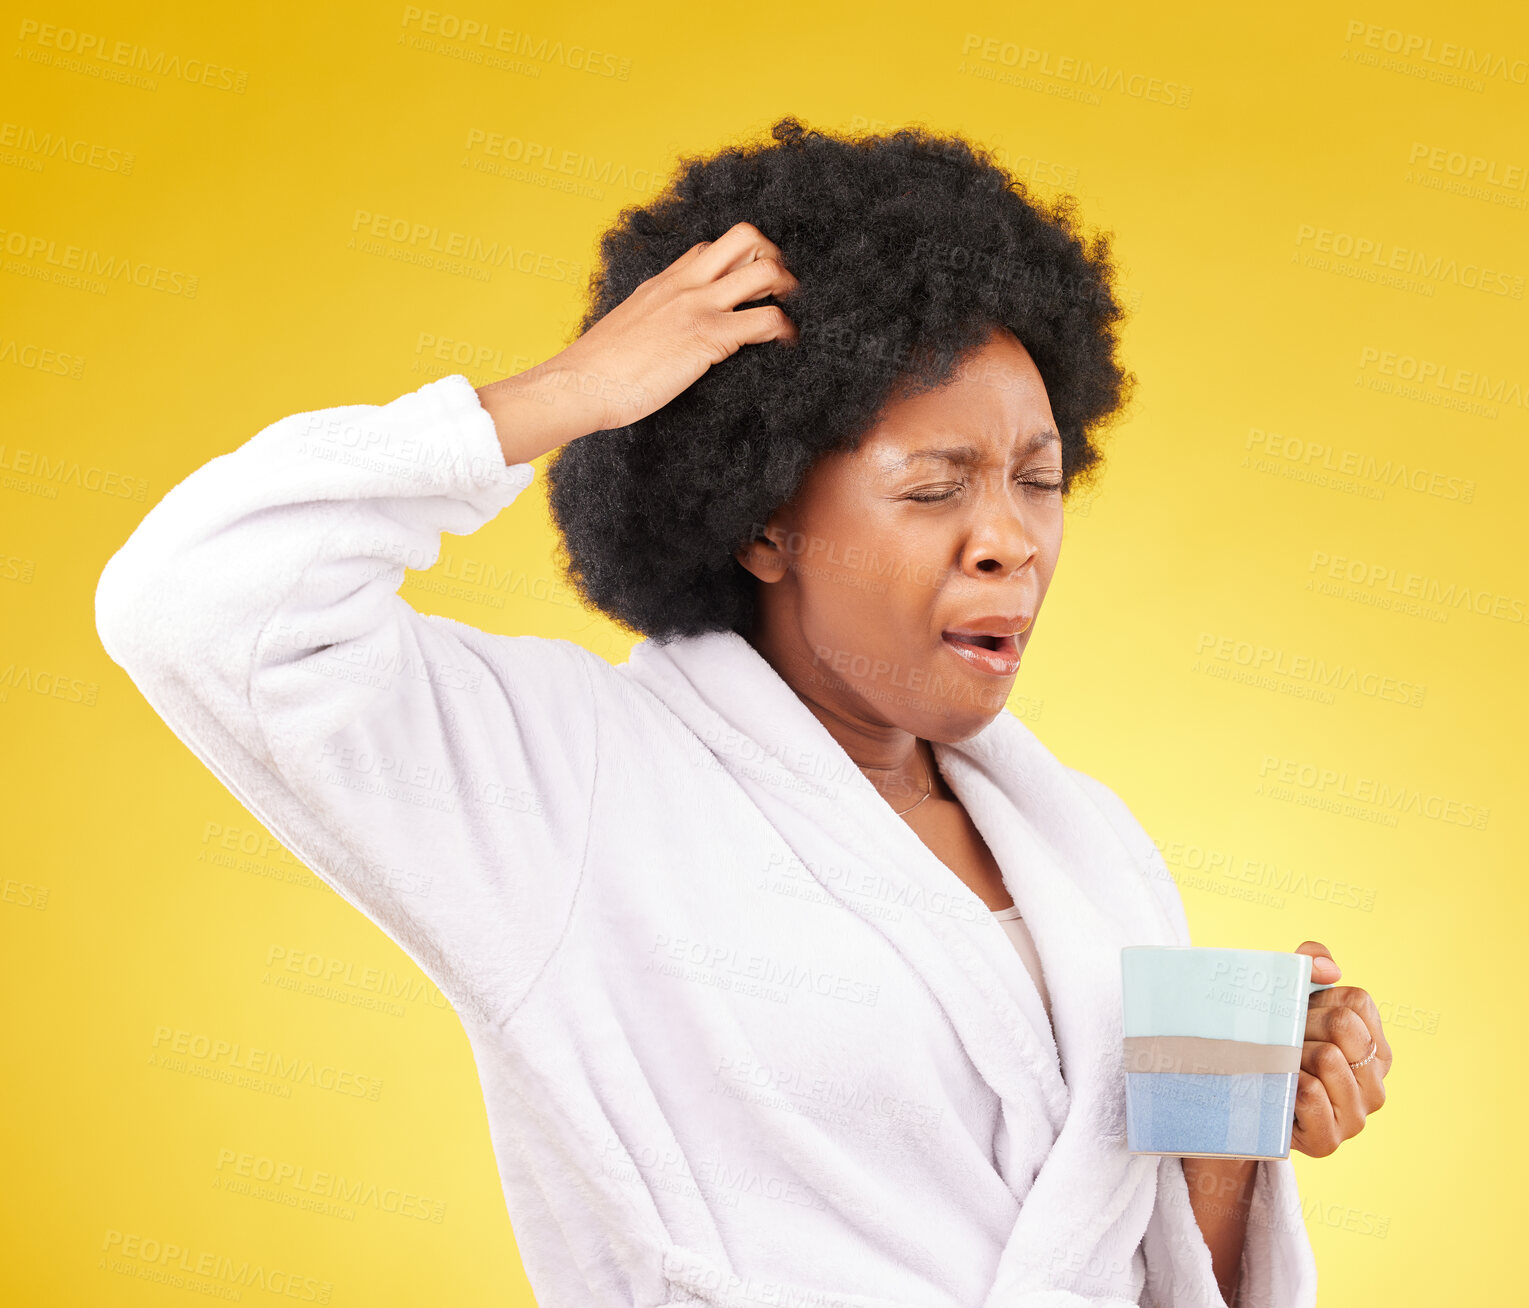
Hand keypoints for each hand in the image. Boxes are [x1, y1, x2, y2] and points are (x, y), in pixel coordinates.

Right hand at [478, 220, 799, 463]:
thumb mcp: (627, 330)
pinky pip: (765, 320)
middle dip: (772, 257)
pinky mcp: (709, 337)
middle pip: (744, 238)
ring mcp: (698, 306)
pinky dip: (785, 330)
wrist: (579, 384)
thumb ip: (652, 323)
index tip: (748, 284)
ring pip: (764, 271)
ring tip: (791, 312)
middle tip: (779, 289)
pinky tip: (786, 344)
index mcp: (663, 283)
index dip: (736, 261)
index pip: (708, 248)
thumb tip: (662, 340)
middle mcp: (684, 285)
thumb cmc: (596, 371)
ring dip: (787, 289)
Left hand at [1290, 941, 1391, 1157]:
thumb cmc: (1274, 1042)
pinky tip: (1279, 1090)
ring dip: (1292, 1054)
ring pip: (1328, 1058)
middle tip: (1282, 1039)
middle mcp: (1376, 1083)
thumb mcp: (1291, 997)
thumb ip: (1311, 963)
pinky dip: (1286, 1084)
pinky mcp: (1329, 1140)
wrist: (1243, 1103)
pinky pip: (1309, 1093)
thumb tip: (1330, 968)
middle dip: (1303, 1024)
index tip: (1298, 1014)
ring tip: (1280, 1064)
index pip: (1356, 1001)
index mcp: (1376, 1048)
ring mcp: (1357, 1116)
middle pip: (1343, 1025)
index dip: (1318, 999)